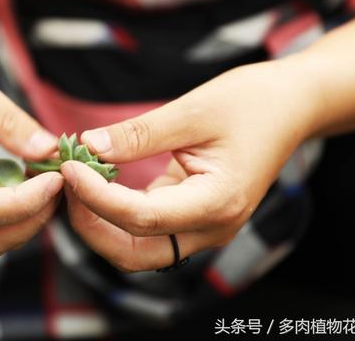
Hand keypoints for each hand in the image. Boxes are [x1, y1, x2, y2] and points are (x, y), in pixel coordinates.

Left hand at [62, 59, 318, 271]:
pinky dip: (114, 212)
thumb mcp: (193, 111)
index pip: (140, 218)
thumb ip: (139, 134)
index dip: (96, 196)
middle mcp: (211, 227)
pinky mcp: (191, 215)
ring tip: (73, 183)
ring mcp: (202, 226)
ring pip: (136, 247)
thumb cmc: (251, 103)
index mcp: (217, 203)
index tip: (68, 166)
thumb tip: (88, 146)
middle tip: (64, 183)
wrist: (290, 107)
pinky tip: (95, 182)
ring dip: (99, 223)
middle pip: (134, 252)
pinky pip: (145, 228)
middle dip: (91, 225)